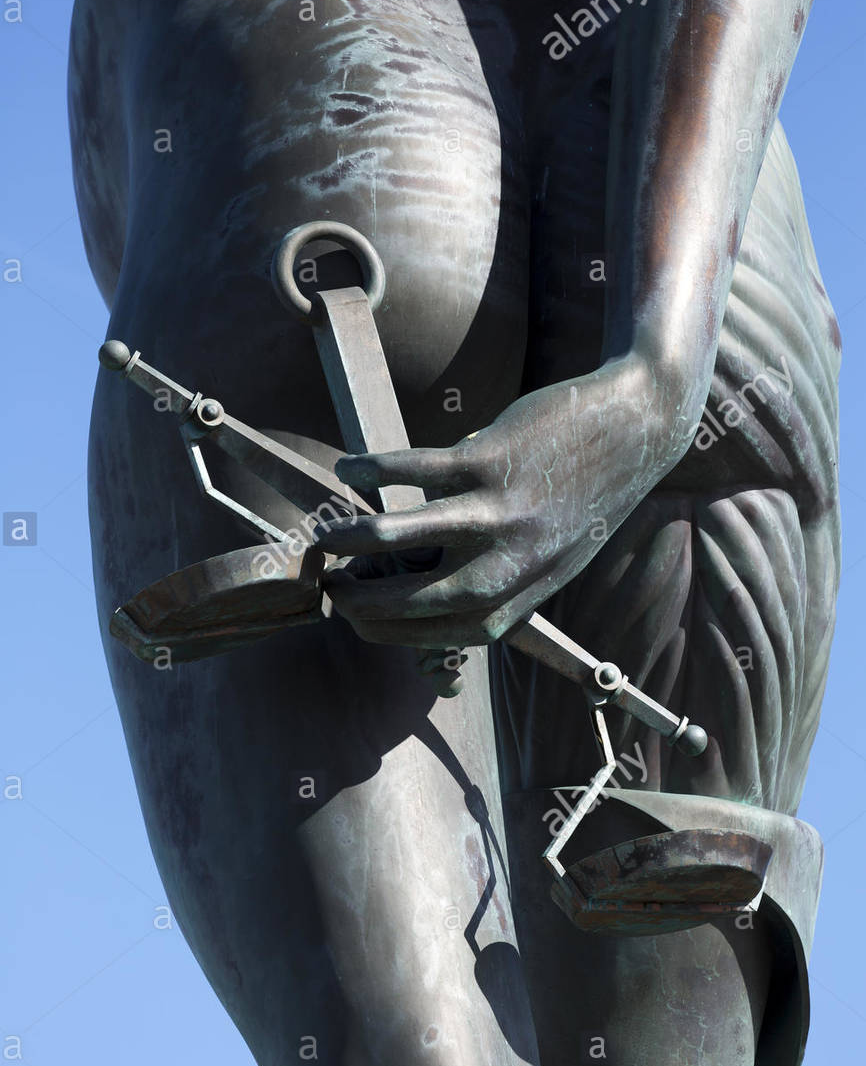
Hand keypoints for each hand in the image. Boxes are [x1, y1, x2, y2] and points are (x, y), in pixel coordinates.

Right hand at [313, 363, 669, 646]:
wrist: (637, 431)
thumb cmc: (586, 497)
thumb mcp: (548, 561)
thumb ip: (494, 582)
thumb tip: (421, 583)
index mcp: (517, 602)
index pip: (430, 634)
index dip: (380, 627)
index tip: (352, 614)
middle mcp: (505, 568)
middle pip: (407, 599)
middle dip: (355, 597)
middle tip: (327, 582)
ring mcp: (497, 515)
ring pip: (398, 536)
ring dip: (350, 538)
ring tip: (324, 536)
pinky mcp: (490, 461)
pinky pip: (411, 471)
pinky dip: (372, 470)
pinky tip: (349, 469)